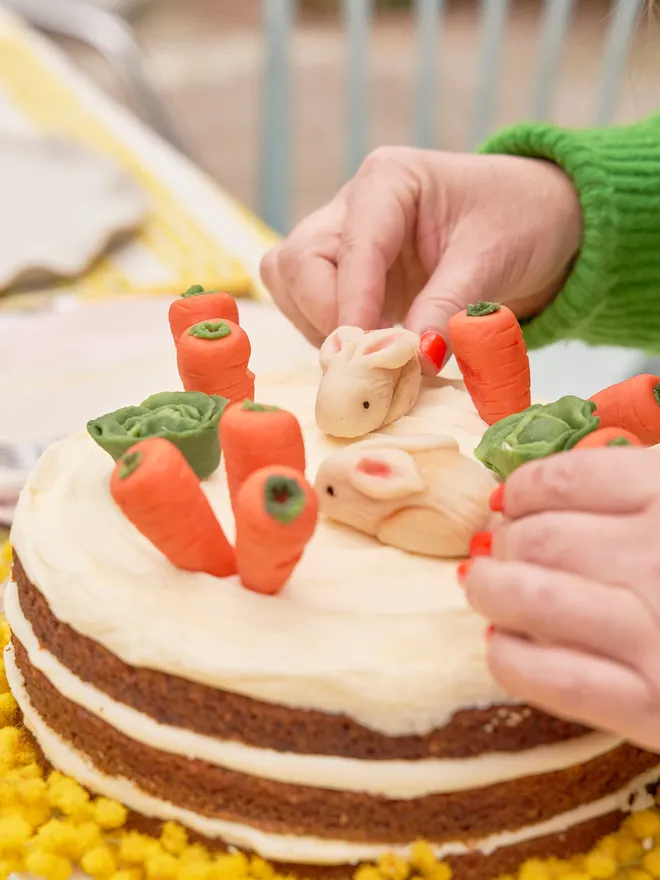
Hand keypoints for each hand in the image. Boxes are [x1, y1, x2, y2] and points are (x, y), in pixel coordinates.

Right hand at [260, 146, 581, 369]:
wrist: (541, 223)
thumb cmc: (521, 222)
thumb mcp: (490, 261)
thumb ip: (447, 308)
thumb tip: (415, 360)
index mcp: (388, 181)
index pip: (351, 247)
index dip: (352, 305)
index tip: (364, 355)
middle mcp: (353, 207)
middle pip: (298, 263)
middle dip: (325, 316)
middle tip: (366, 360)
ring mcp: (344, 242)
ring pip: (291, 286)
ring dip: (322, 330)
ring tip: (375, 356)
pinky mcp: (348, 278)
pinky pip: (309, 308)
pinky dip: (332, 337)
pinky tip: (373, 352)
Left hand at [463, 447, 659, 751]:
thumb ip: (642, 484)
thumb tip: (541, 490)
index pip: (564, 479)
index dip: (522, 489)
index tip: (510, 501)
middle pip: (538, 537)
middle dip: (503, 541)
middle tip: (497, 548)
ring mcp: (656, 633)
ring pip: (529, 597)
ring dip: (489, 589)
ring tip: (482, 586)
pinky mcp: (653, 707)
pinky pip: (550, 678)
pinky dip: (509, 655)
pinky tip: (502, 642)